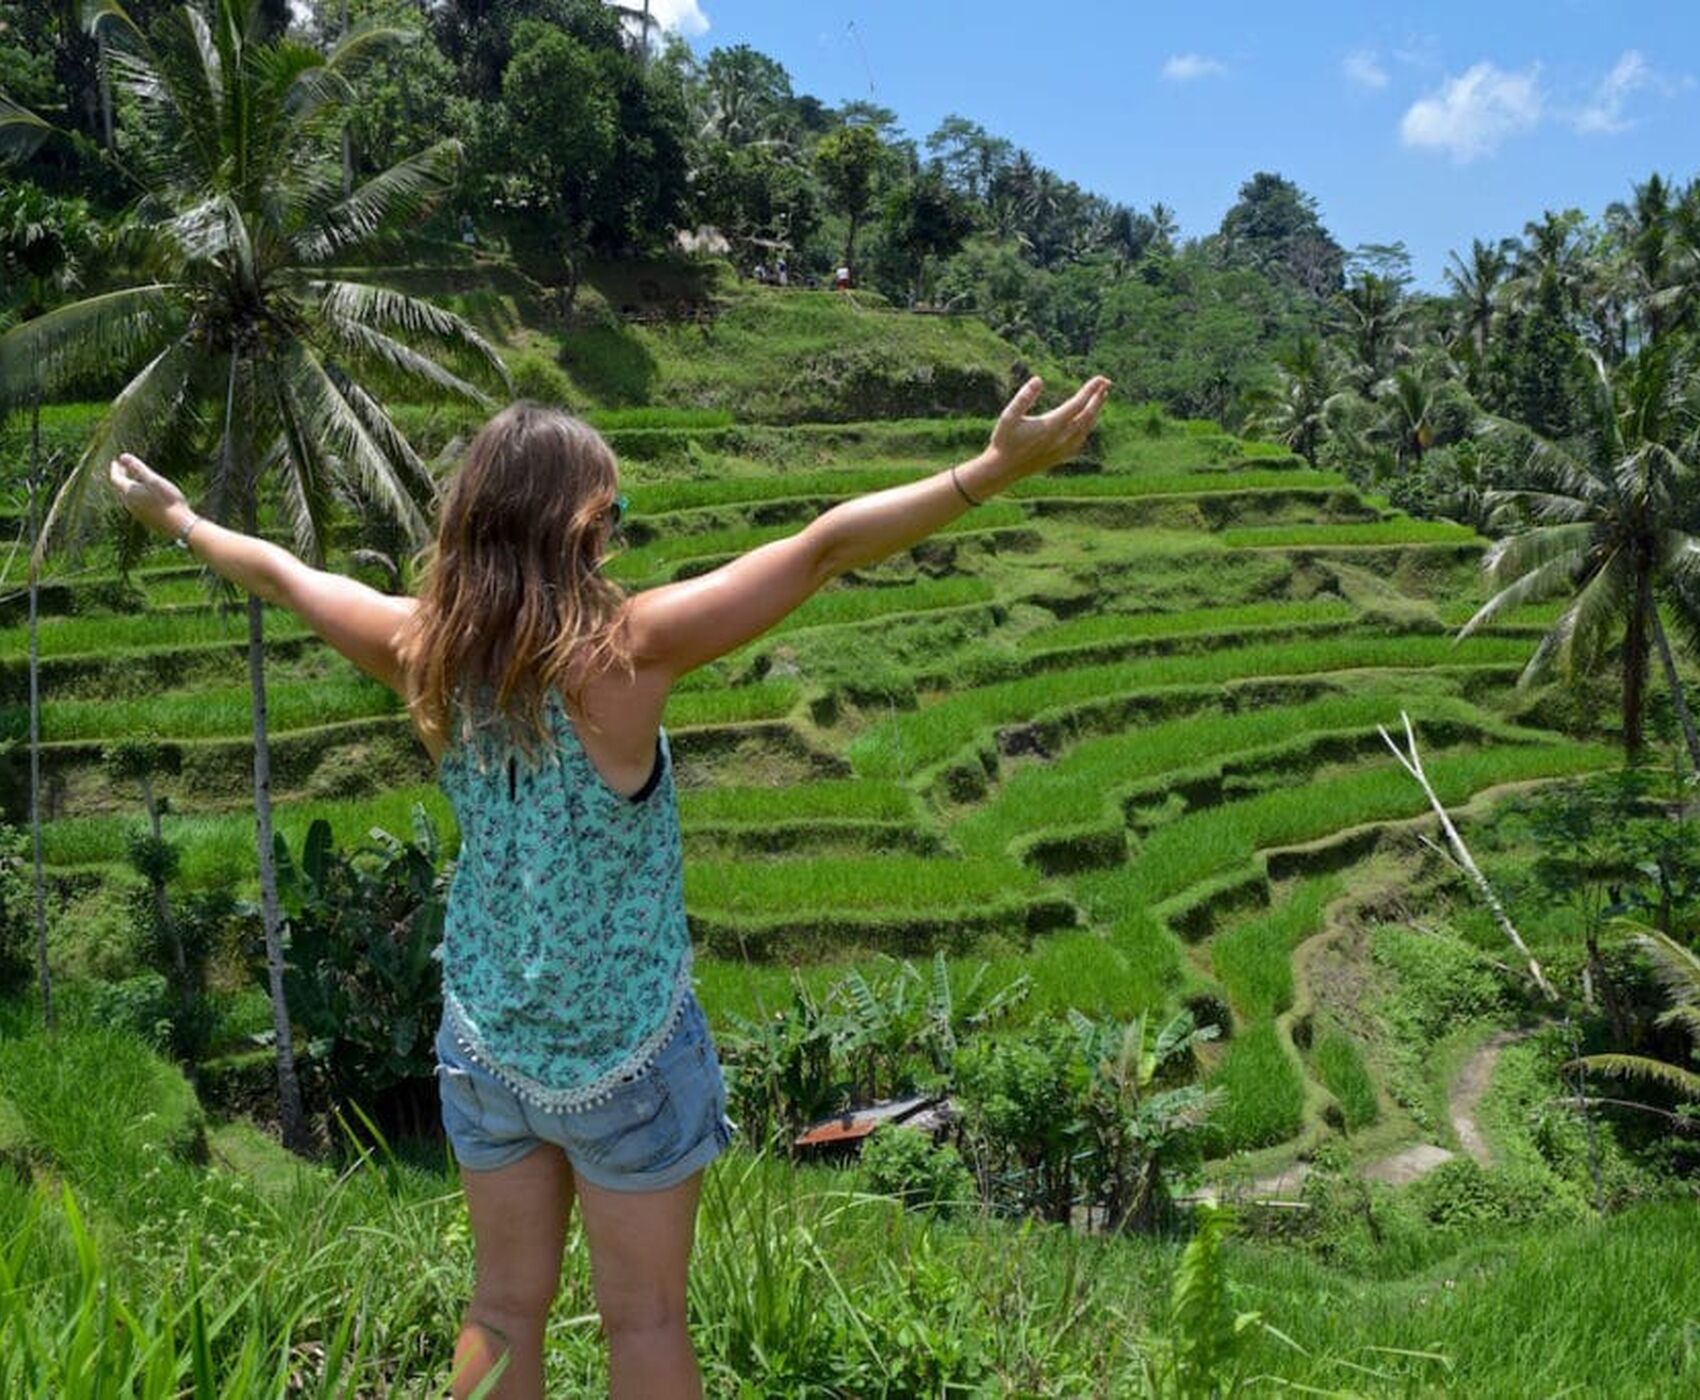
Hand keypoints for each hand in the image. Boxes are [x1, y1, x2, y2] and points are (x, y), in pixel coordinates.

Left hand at [108, 453, 191, 537]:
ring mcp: (136, 512)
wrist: (178, 524)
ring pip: (127, 497)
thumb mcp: (153, 480)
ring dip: (128, 487)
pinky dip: (136, 495)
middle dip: (121, 476)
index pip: (115, 478)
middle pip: (119, 487)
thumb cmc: (167, 499)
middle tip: (124, 468)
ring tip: (134, 480)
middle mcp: (129, 503)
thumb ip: (137, 467)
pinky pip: (135, 504)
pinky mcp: (145, 519)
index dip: (115, 468)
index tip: (116, 461)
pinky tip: (145, 495)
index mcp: (129, 492)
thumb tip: (123, 456)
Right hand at [985, 375, 1112, 480]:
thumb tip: (1038, 380)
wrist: (1003, 470)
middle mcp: (1061, 438)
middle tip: (1106, 382)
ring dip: (1095, 411)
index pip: (1077, 404)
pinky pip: (1081, 439)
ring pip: (1087, 427)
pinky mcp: (1061, 456)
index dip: (1090, 390)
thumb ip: (1023, 398)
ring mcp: (1063, 449)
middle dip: (1098, 398)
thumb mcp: (1008, 416)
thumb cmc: (1003, 441)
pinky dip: (1088, 426)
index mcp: (1051, 426)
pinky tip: (1087, 421)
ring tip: (1101, 397)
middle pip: (1087, 415)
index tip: (1099, 378)